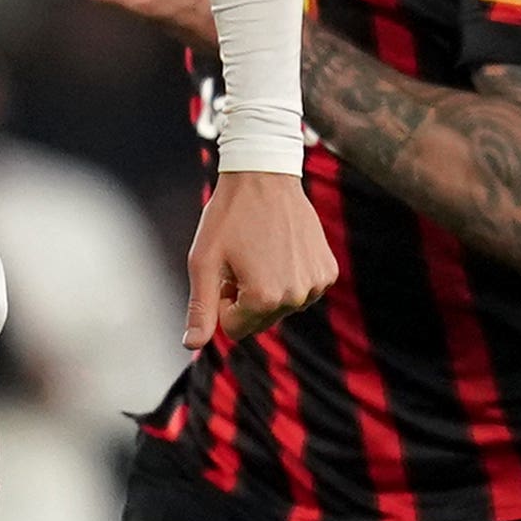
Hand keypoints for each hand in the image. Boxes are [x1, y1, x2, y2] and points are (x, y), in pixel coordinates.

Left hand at [182, 168, 333, 348]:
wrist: (265, 174)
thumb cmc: (229, 216)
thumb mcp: (204, 261)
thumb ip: (200, 308)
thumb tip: (192, 345)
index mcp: (264, 298)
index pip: (233, 329)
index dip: (222, 300)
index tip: (224, 271)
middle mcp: (295, 296)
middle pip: (258, 321)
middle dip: (244, 298)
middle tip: (241, 259)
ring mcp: (316, 284)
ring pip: (280, 308)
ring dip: (266, 288)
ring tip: (260, 252)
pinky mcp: (327, 272)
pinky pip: (301, 292)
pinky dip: (288, 278)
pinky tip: (281, 249)